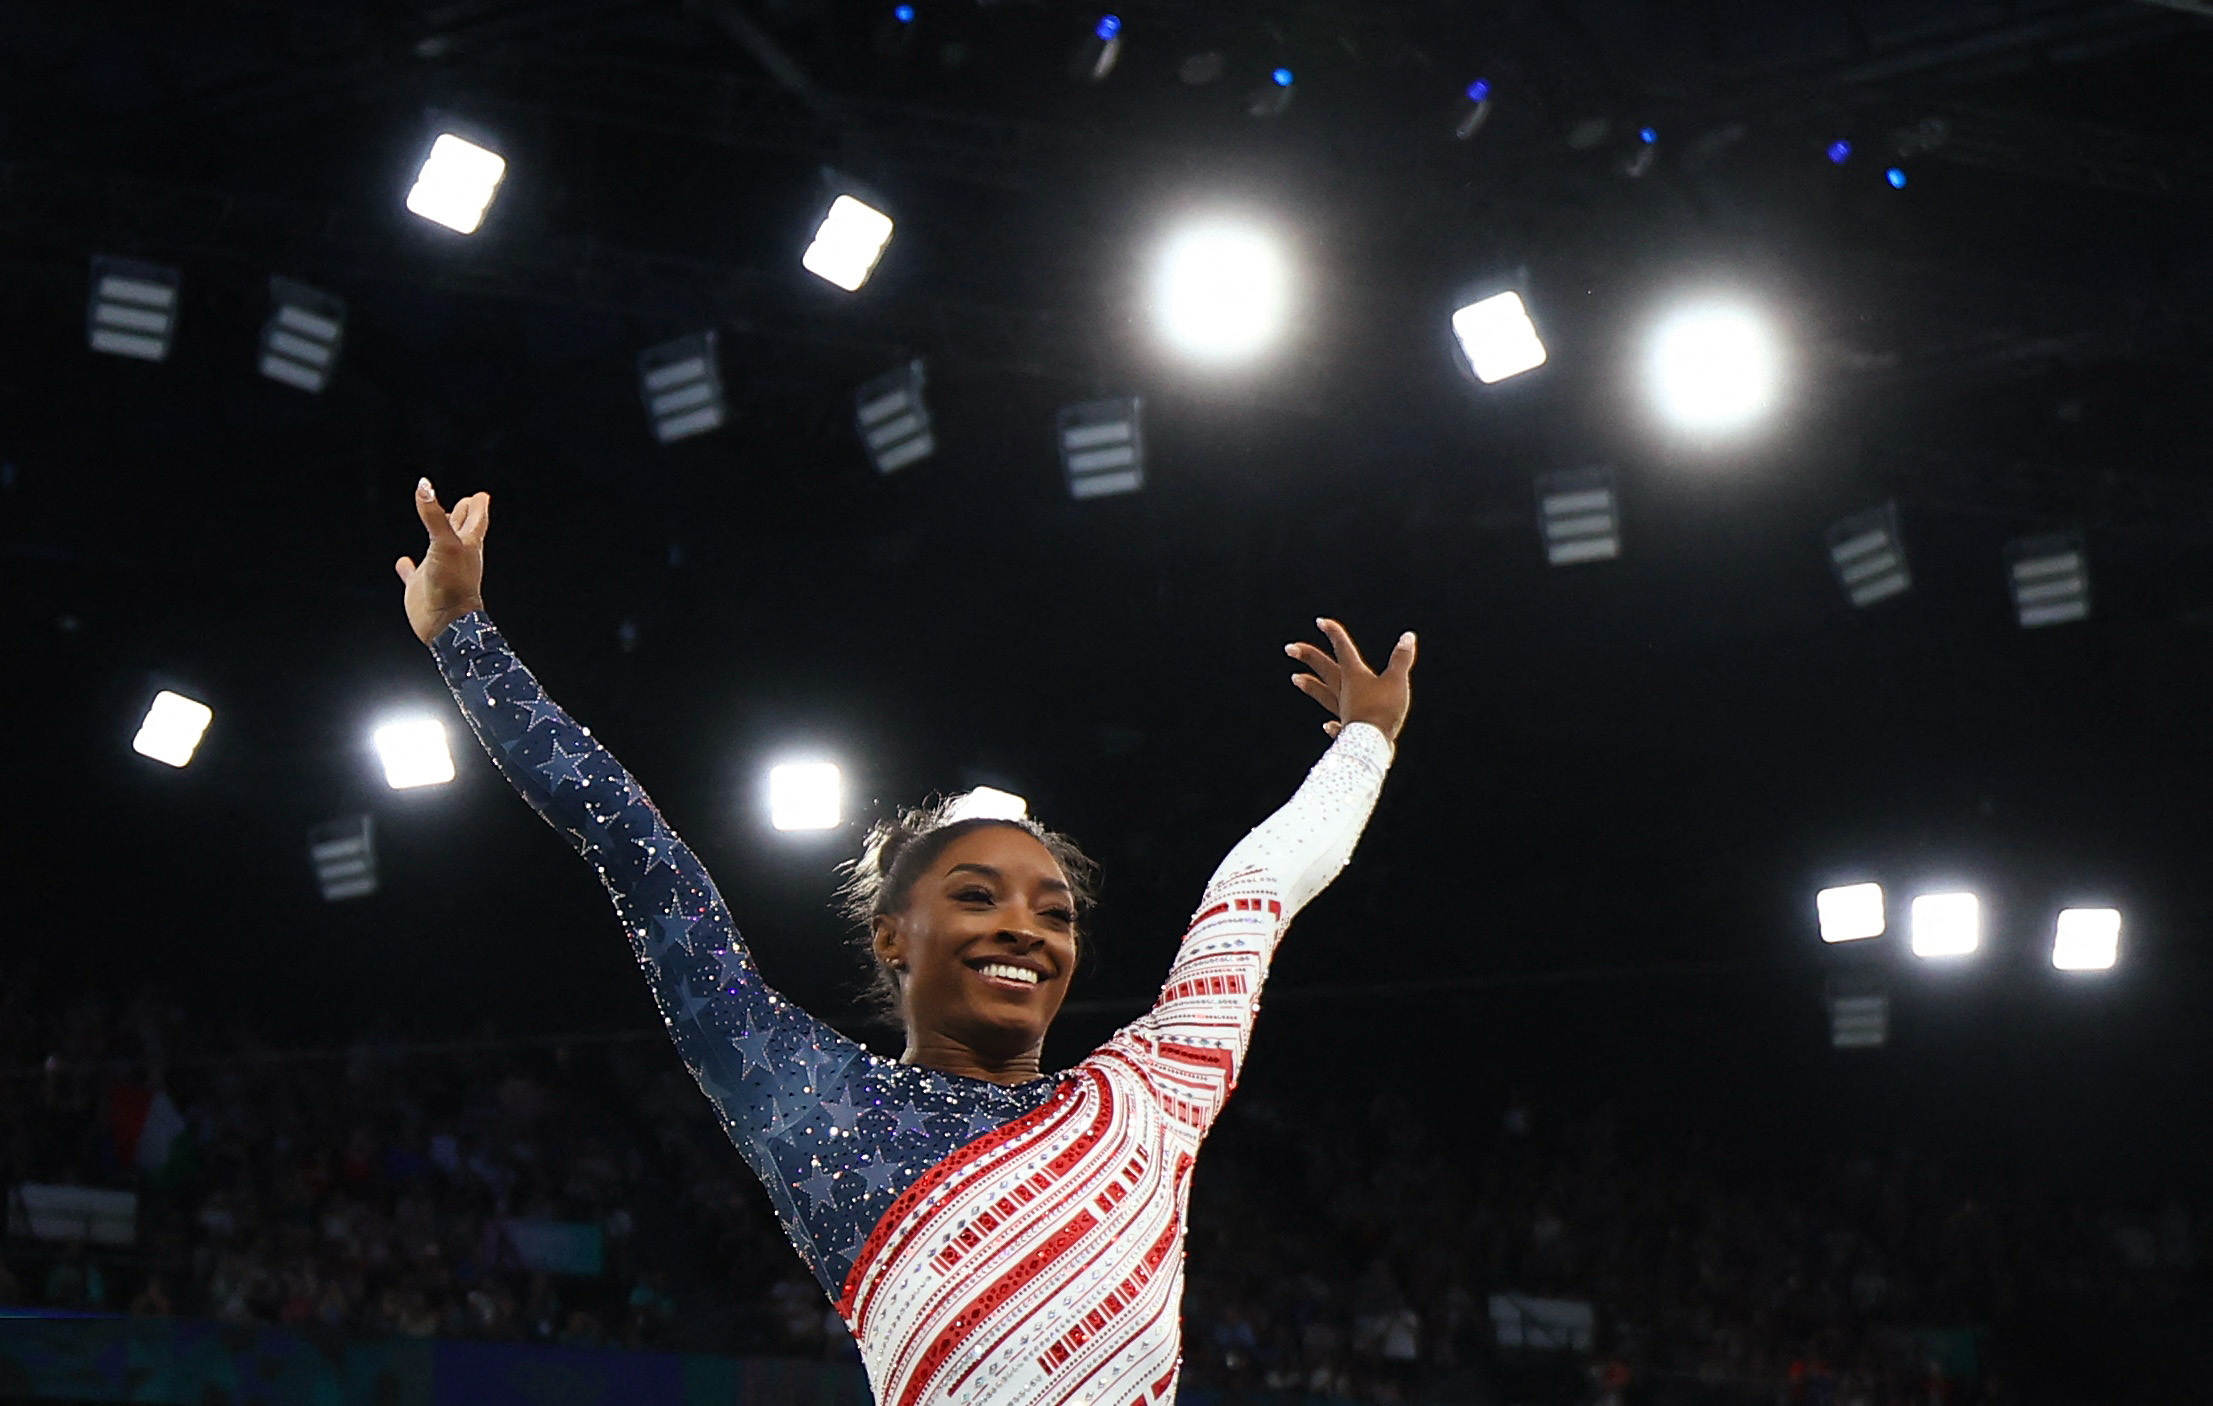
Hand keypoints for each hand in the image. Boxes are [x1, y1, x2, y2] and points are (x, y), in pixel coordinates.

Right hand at [394, 478, 489, 644]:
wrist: (445, 623)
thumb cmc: (453, 583)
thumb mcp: (444, 543)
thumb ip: (433, 515)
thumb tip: (424, 485)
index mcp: (467, 545)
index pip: (476, 520)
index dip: (478, 507)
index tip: (480, 496)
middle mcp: (455, 556)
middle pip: (462, 530)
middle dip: (464, 515)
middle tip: (467, 501)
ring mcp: (439, 571)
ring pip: (438, 549)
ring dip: (437, 536)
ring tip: (436, 523)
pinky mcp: (421, 587)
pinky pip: (413, 574)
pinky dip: (407, 567)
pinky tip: (402, 562)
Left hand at [1286, 618, 1416, 744]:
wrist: (1372, 744)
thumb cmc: (1383, 710)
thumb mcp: (1396, 681)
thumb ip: (1401, 659)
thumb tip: (1407, 637)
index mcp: (1355, 676)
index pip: (1343, 650)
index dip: (1334, 634)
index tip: (1320, 622)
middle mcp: (1345, 691)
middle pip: (1324, 670)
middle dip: (1308, 657)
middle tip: (1289, 648)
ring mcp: (1343, 711)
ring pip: (1323, 695)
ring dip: (1310, 685)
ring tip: (1295, 678)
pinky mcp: (1348, 731)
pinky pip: (1337, 725)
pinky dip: (1332, 724)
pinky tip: (1326, 724)